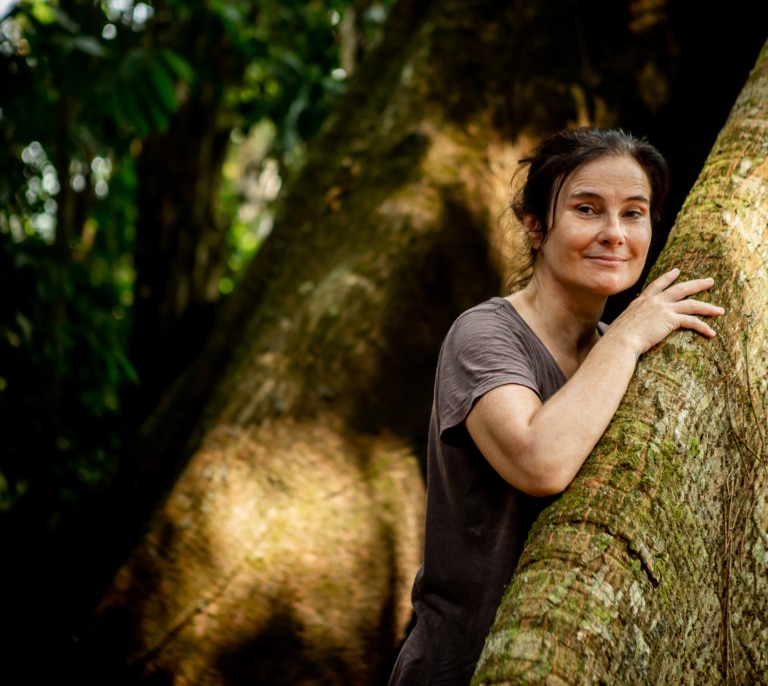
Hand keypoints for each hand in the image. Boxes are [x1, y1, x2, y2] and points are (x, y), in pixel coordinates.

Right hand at [606, 268, 724, 356]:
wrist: (619, 342)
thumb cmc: (615, 339)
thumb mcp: (618, 327)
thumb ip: (624, 325)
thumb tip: (615, 333)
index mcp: (640, 302)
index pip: (657, 285)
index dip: (668, 278)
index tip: (676, 272)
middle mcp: (653, 302)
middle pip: (680, 289)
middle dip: (696, 284)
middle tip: (709, 281)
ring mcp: (662, 309)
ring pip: (691, 304)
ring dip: (707, 307)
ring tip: (720, 310)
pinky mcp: (670, 319)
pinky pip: (692, 321)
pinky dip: (703, 327)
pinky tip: (711, 333)